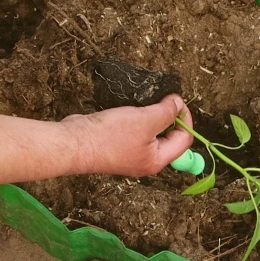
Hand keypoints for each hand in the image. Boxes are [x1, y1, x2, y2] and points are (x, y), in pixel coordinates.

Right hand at [62, 94, 193, 176]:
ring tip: (145, 104)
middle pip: (168, 137)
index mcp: (157, 160)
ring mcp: (130, 153)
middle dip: (168, 117)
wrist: (74, 143)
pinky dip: (136, 118)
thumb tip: (178, 104)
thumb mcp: (145, 120)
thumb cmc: (108, 136)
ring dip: (151, 116)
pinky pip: (135, 130)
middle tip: (162, 99)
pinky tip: (130, 108)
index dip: (185, 118)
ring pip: (151, 132)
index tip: (176, 101)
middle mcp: (145, 160)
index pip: (184, 140)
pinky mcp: (117, 144)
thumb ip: (166, 112)